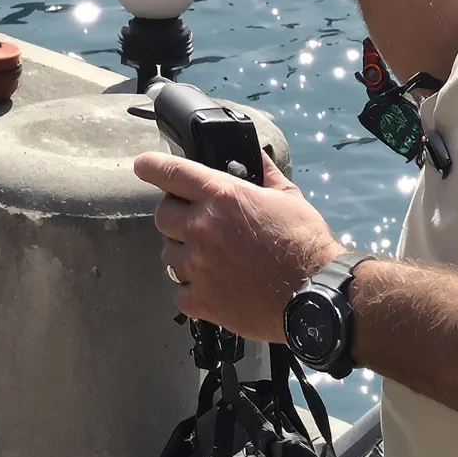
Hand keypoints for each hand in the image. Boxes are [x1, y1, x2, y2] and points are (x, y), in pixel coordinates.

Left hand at [134, 150, 343, 342]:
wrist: (315, 296)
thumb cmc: (305, 242)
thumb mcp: (287, 196)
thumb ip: (263, 172)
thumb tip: (254, 154)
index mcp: (222, 196)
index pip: (171, 172)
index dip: (151, 166)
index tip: (142, 165)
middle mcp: (203, 228)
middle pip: (162, 215)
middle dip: (174, 214)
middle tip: (194, 220)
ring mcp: (200, 267)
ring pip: (168, 254)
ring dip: (183, 252)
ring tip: (208, 257)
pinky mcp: (203, 302)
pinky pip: (178, 291)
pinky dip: (190, 287)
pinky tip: (210, 284)